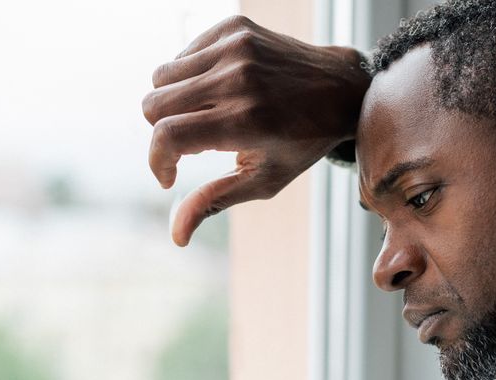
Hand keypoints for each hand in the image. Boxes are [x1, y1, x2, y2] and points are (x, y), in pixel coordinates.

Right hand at [142, 15, 369, 245]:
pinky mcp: (235, 27)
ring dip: (173, 102)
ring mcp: (236, 47)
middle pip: (154, 104)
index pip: (167, 136)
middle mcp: (237, 79)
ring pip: (161, 76)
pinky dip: (190, 75)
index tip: (169, 176)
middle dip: (162, 131)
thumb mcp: (264, 180)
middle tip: (192, 143)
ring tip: (207, 115)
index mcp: (245, 121)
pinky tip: (219, 90)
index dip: (157, 161)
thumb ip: (215, 201)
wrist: (341, 89)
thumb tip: (176, 236)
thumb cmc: (301, 143)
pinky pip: (183, 53)